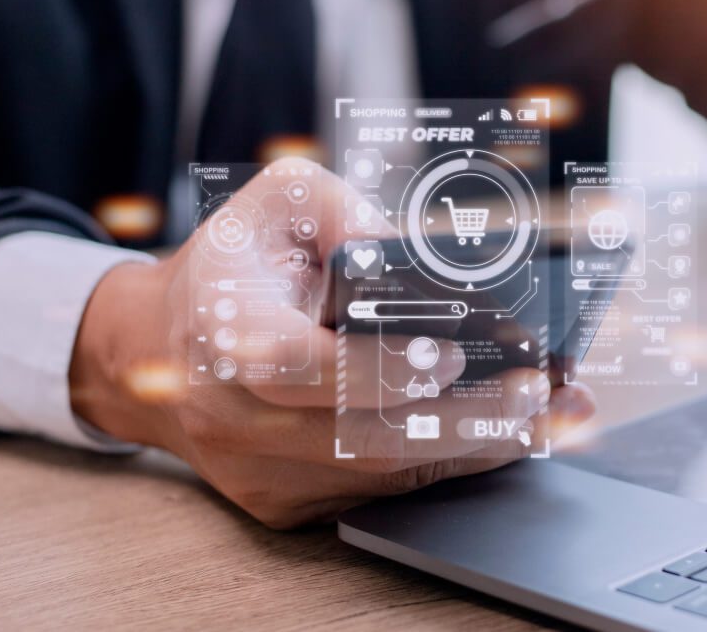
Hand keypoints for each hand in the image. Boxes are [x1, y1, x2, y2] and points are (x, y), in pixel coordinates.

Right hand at [69, 158, 594, 527]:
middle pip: (362, 439)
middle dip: (464, 420)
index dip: (377, 369)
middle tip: (538, 393)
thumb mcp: (278, 204)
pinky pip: (378, 494)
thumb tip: (408, 248)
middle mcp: (236, 418)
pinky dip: (444, 466)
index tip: (451, 357)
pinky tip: (501, 437)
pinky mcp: (284, 502)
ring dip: (474, 448)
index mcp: (224, 336)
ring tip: (547, 416)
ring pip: (381, 477)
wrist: (159, 351)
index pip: (300, 369)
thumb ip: (342, 208)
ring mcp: (259, 471)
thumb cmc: (231, 267)